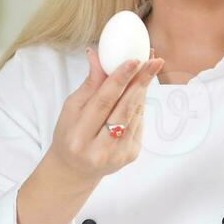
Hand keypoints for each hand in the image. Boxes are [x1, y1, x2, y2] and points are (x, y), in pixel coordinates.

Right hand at [14, 49, 163, 223]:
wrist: (75, 170)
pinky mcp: (131, 155)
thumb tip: (98, 54)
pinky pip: (138, 122)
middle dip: (141, 81)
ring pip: (135, 114)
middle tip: (154, 60)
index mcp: (79, 137)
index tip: (135, 60)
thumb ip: (89, 84)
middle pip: (125, 109)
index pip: (103, 103)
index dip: (119, 80)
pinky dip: (138, 105)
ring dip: (142, 90)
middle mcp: (99, 150)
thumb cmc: (69, 134)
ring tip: (148, 68)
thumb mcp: (71, 109)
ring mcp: (118, 155)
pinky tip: (137, 93)